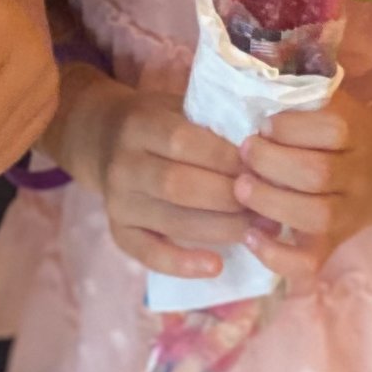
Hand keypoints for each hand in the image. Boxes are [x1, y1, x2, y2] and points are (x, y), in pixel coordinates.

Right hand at [75, 82, 249, 278]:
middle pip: (179, 185)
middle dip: (229, 198)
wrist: (103, 138)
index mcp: (140, 124)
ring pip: (171, 221)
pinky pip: (149, 254)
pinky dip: (182, 264)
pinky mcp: (118, 231)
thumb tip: (265, 149)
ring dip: (220, 229)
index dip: (225, 158)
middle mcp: (123, 164)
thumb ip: (211, 122)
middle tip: (267, 205)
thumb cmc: (158, 122)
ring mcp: (118, 201)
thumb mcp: (178, 106)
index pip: (183, 142)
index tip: (262, 168)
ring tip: (259, 231)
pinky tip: (216, 266)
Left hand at [233, 100, 371, 288]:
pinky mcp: (335, 243)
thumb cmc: (353, 131)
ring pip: (316, 216)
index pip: (332, 129)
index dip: (291, 127)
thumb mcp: (339, 104)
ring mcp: (349, 213)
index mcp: (358, 132)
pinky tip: (251, 237)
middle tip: (244, 152)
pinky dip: (278, 257)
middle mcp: (357, 174)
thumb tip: (252, 80)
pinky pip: (311, 262)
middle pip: (319, 173)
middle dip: (273, 162)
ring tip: (240, 187)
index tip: (263, 123)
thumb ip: (304, 94)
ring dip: (272, 202)